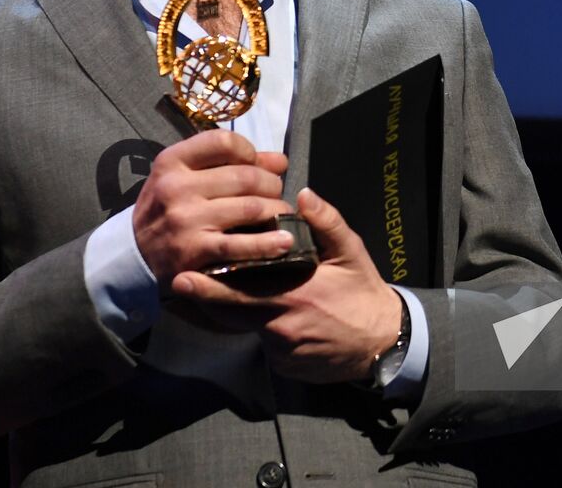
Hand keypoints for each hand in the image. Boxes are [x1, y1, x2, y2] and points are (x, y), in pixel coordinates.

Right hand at [132, 129, 293, 283]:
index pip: (223, 141)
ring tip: (282, 214)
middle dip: (271, 183)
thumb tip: (280, 160)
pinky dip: (268, 243)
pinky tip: (285, 242)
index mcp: (172, 161)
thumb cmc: (167, 207)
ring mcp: (186, 219)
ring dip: (276, 210)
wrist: (134, 254)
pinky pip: (241, 245)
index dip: (249, 150)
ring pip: (250, 207)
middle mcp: (177, 187)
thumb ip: (230, 163)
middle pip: (244, 176)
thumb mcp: (185, 176)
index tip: (255, 163)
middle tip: (276, 192)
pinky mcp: (195, 250)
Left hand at [172, 188, 402, 382]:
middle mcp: (280, 325)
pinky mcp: (285, 366)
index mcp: (292, 294)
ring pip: (247, 329)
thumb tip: (302, 195)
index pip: (241, 290)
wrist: (382, 341)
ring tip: (209, 297)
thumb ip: (326, 222)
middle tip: (179, 285)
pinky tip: (264, 317)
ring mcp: (281, 350)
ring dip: (233, 314)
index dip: (210, 285)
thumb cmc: (362, 291)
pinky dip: (259, 331)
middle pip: (230, 314)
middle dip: (204, 299)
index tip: (184, 275)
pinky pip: (263, 345)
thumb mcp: (350, 251)